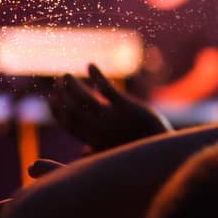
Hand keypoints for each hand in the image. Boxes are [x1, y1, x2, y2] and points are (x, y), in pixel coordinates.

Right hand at [47, 65, 170, 152]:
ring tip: (68, 75)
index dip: (57, 110)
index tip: (51, 98)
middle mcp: (99, 130)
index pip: (68, 124)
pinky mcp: (128, 108)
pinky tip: (91, 65)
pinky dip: (96, 76)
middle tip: (60, 80)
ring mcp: (113, 118)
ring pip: (84, 99)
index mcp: (94, 140)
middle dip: (63, 94)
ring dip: (73, 85)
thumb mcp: (113, 152)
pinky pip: (107, 89)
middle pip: (73, 109)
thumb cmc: (139, 150)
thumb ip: (95, 151)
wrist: (166, 150)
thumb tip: (82, 152)